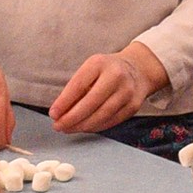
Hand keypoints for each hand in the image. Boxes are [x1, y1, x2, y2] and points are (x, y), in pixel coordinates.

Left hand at [47, 42, 164, 135]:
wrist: (138, 70)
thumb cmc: (108, 70)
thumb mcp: (91, 69)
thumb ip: (77, 88)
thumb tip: (60, 111)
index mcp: (100, 63)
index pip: (78, 85)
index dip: (64, 102)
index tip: (53, 114)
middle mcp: (116, 76)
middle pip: (90, 103)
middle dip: (72, 118)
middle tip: (58, 125)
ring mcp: (127, 92)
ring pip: (101, 115)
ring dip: (82, 125)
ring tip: (68, 128)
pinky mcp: (133, 106)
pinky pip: (111, 121)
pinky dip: (95, 127)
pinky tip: (84, 127)